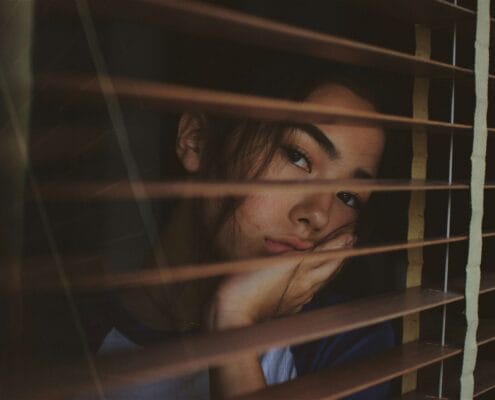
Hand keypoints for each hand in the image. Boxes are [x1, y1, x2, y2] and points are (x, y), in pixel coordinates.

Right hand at [206, 232, 354, 329]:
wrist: (234, 316)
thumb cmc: (246, 286)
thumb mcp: (269, 262)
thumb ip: (291, 255)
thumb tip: (311, 252)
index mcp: (300, 271)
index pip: (327, 253)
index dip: (339, 243)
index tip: (351, 234)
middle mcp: (304, 286)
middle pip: (330, 267)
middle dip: (341, 254)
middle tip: (351, 241)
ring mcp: (298, 298)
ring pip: (321, 280)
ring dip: (331, 267)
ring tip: (337, 257)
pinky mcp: (289, 307)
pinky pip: (309, 293)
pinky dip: (316, 282)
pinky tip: (313, 282)